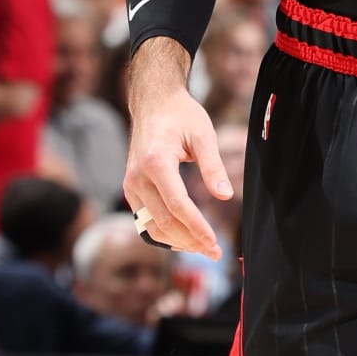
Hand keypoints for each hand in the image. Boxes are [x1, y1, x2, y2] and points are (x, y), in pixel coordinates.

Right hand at [125, 45, 231, 257]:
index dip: (197, 228)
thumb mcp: (203, 134)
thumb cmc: (180, 115)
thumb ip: (213, 166)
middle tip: (216, 252)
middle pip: (164, 221)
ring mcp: (130, 185)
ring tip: (204, 249)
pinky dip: (165, 234)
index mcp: (155, 161)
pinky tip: (186, 239)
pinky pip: (146, 220)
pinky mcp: (130, 190)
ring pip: (152, 226)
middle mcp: (137, 177)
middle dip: (191, 241)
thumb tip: (226, 196)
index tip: (215, 243)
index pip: (177, 205)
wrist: (153, 103)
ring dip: (179, 242)